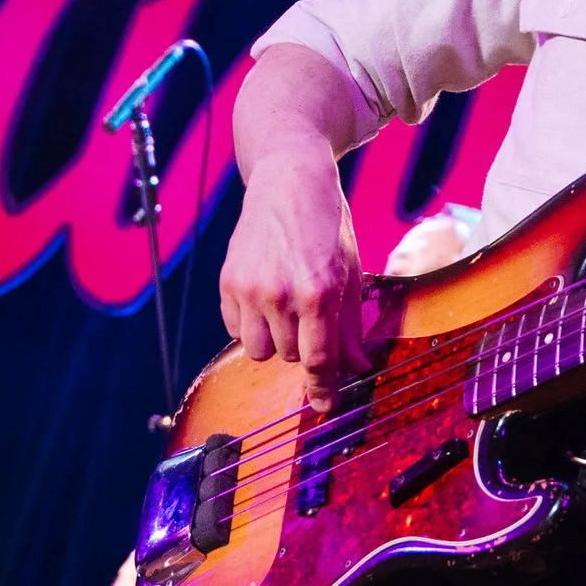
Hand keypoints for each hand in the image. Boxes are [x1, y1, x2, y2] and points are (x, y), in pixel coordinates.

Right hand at [218, 150, 367, 412]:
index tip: (326, 406)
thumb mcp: (351, 272)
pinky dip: (250, 325)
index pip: (319, 359)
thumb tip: (358, 367)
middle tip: (310, 318)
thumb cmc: (327, 225)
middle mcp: (280, 294)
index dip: (324, 388)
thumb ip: (351, 324)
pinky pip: (235, 330)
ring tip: (287, 308)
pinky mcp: (227, 282)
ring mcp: (249, 288)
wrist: (289, 180)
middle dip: (302, 348)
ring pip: (258, 350)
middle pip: (288, 357)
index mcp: (319, 291)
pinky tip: (264, 298)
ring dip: (274, 341)